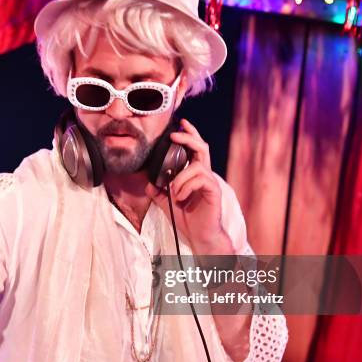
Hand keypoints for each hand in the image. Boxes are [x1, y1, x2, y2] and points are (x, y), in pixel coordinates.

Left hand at [146, 119, 233, 254]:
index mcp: (195, 175)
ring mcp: (210, 183)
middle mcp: (205, 175)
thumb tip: (148, 182)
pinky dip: (186, 187)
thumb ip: (158, 191)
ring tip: (175, 194)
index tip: (180, 124)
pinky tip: (181, 198)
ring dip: (180, 178)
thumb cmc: (187, 220)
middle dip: (188, 138)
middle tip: (174, 135)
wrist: (200, 237)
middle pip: (201, 148)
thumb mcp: (166, 203)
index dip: (189, 135)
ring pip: (196, 167)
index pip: (194, 149)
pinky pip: (200, 179)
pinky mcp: (213, 191)